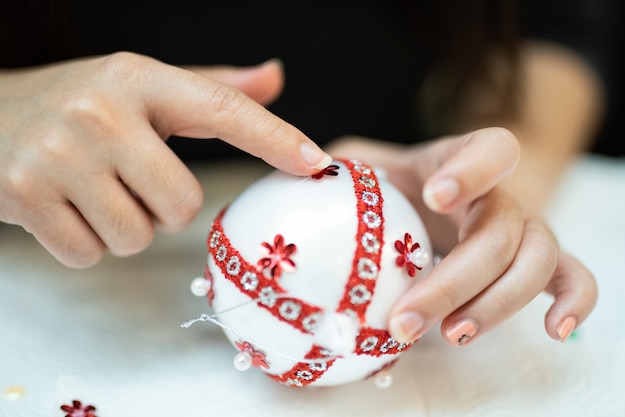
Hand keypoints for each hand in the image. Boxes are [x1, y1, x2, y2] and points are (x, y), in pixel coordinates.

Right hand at [0, 53, 330, 267]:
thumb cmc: (78, 106)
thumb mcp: (141, 86)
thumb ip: (210, 90)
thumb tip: (274, 79)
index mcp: (138, 79)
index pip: (222, 109)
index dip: (274, 138)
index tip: (316, 163)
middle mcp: (100, 112)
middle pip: (182, 204)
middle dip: (164, 208)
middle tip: (129, 179)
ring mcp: (58, 155)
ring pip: (138, 237)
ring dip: (125, 227)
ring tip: (92, 190)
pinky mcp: (24, 197)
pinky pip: (91, 255)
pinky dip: (85, 243)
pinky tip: (63, 207)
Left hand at [327, 128, 596, 344]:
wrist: (442, 196)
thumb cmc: (398, 185)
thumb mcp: (367, 166)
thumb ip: (342, 167)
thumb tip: (301, 173)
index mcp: (461, 160)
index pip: (488, 149)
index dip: (470, 170)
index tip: (435, 195)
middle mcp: (501, 194)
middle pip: (498, 232)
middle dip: (454, 281)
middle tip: (404, 322)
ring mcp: (526, 227)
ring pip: (535, 261)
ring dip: (495, 305)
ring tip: (450, 336)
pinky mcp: (540, 260)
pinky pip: (575, 276)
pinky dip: (575, 302)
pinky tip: (553, 331)